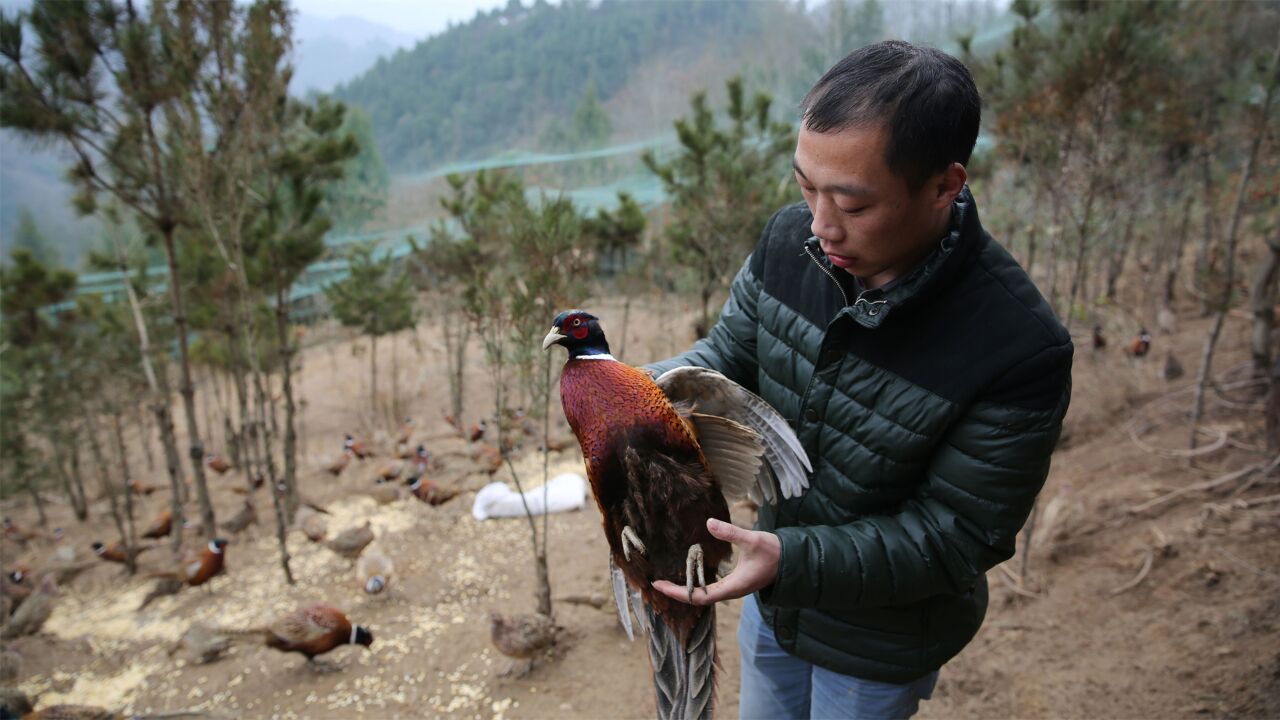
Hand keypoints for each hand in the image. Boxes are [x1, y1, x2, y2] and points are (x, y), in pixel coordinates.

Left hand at [651, 518, 779, 605]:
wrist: (792, 561)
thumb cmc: (774, 552)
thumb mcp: (752, 540)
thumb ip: (731, 533)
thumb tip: (709, 523)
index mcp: (733, 587)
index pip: (699, 596)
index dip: (678, 592)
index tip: (659, 585)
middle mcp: (731, 591)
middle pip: (698, 598)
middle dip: (677, 592)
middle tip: (657, 583)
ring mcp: (733, 588)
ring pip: (705, 594)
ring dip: (686, 589)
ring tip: (668, 581)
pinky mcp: (736, 582)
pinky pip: (711, 587)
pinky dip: (697, 583)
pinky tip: (690, 573)